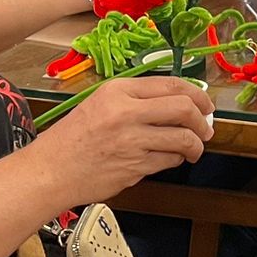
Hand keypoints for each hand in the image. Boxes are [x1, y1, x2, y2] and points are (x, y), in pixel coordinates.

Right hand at [31, 75, 214, 204]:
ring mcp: (132, 141)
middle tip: (206, 127)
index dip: (197, 94)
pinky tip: (170, 158)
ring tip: (194, 148)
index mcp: (118, 91)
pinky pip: (169, 160)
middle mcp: (126, 112)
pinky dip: (176, 159)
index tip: (205, 103)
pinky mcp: (135, 167)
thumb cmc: (72, 139)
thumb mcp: (100, 104)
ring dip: (195, 144)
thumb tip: (178, 102)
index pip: (172, 85)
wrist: (50, 171)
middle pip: (184, 108)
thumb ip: (136, 100)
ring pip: (182, 138)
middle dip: (202, 119)